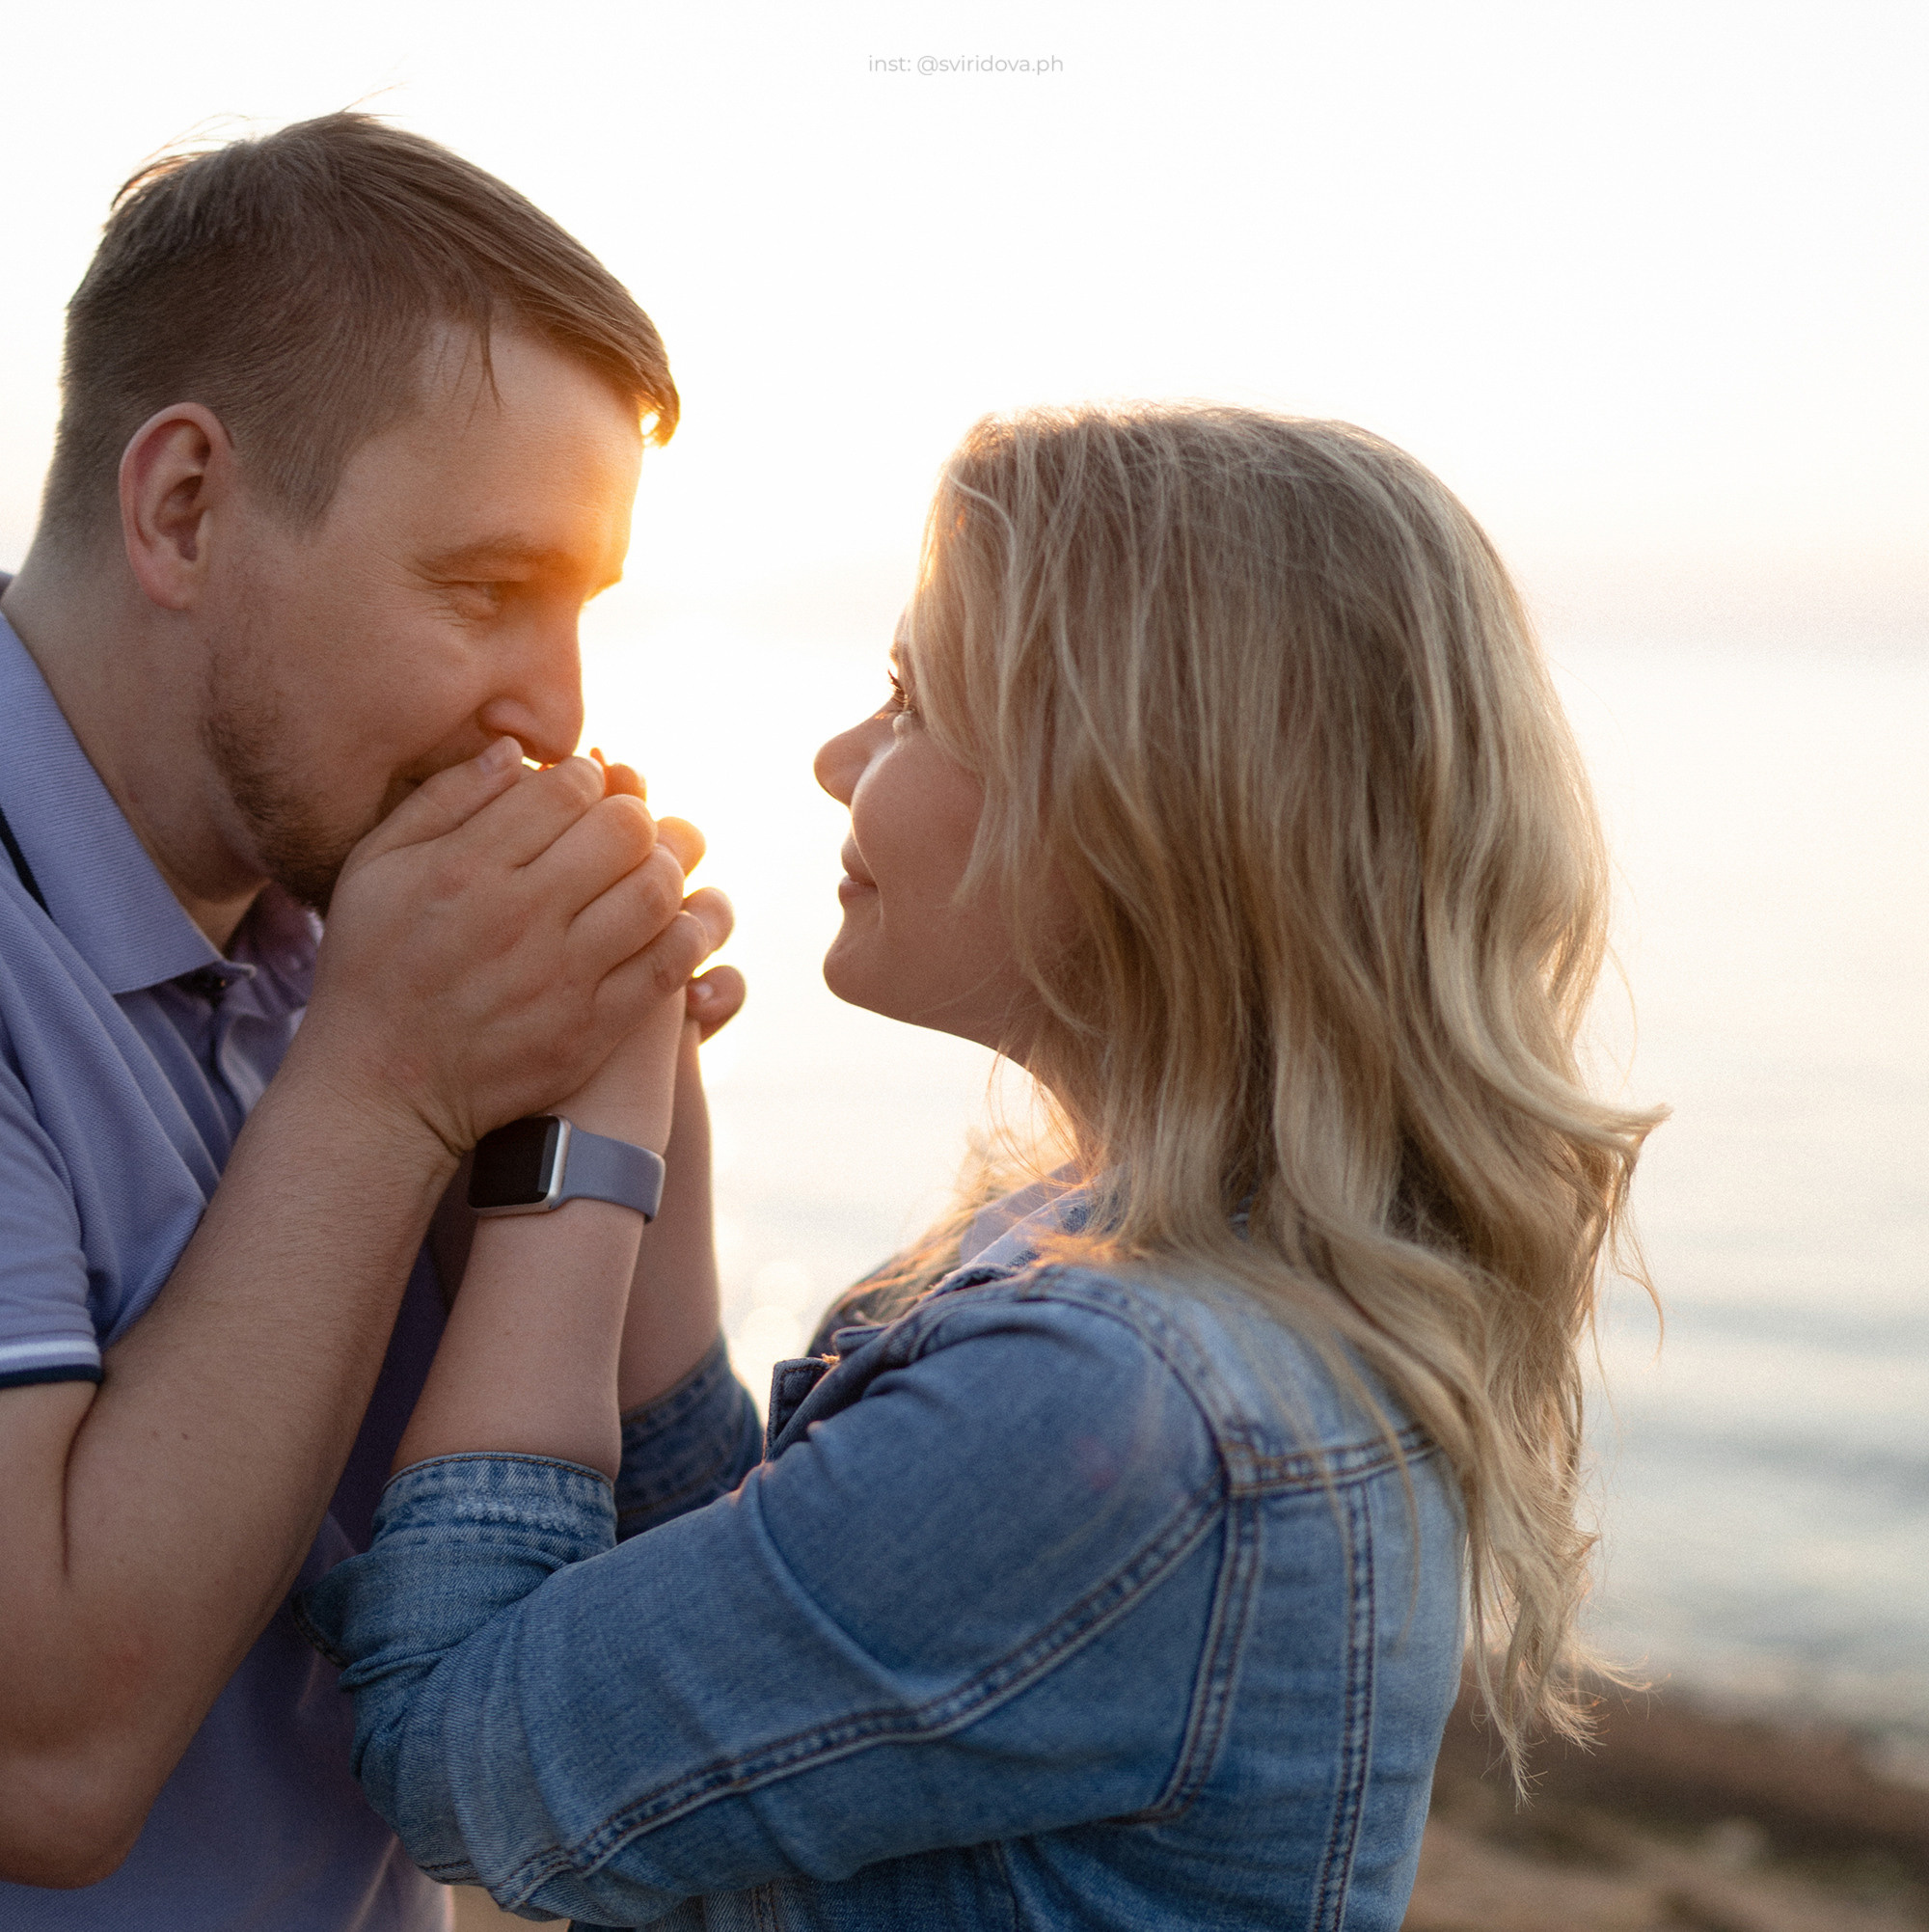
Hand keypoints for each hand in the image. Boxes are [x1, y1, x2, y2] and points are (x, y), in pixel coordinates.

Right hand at [288, 738, 715, 1156]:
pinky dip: (687, 930)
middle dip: (636, 812)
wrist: (381, 1088)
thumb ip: (443, 799)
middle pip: (623, 831)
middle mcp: (517, 917)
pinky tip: (672, 919)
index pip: (565, 789)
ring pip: (655, 891)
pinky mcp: (591, 1028)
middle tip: (627, 822)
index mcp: (464, 867)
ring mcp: (560, 976)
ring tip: (652, 864)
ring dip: (669, 865)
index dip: (589, 776)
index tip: (584, 788)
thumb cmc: (373, 966)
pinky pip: (668, 963)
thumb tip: (514, 750)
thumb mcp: (375, 867)